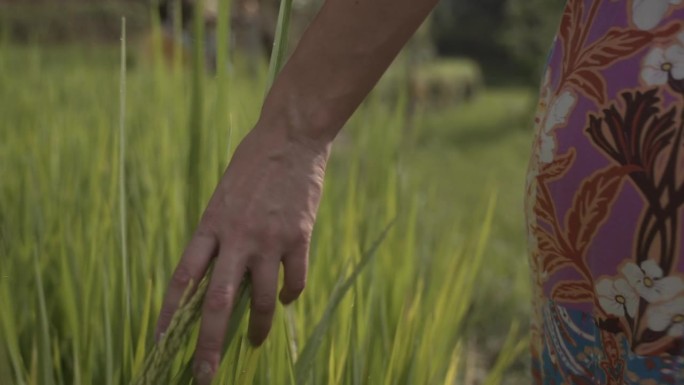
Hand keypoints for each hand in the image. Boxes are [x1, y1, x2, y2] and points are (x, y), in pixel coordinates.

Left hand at [155, 122, 328, 383]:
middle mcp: (236, 238)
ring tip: (254, 342)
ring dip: (258, 329)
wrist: (290, 138)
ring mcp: (269, 240)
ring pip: (261, 301)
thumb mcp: (222, 197)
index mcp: (210, 225)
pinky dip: (289, 296)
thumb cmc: (252, 165)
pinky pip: (294, 281)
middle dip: (208, 346)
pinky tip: (285, 298)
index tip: (160, 342)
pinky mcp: (298, 237)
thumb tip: (216, 276)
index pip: (183, 279)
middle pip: (218, 304)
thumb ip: (218, 235)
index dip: (169, 314)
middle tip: (204, 377)